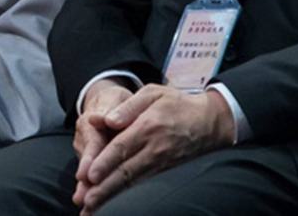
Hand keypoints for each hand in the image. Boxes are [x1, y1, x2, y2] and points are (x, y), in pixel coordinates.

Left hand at [78, 85, 234, 213]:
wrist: (211, 122)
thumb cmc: (177, 104)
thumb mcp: (152, 93)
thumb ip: (127, 106)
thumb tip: (107, 120)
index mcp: (147, 127)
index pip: (121, 148)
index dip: (104, 163)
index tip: (89, 175)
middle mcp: (155, 149)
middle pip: (126, 172)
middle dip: (105, 188)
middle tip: (87, 200)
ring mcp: (163, 164)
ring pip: (135, 184)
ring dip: (115, 197)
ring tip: (96, 209)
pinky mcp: (168, 173)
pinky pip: (147, 187)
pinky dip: (131, 198)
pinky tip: (119, 206)